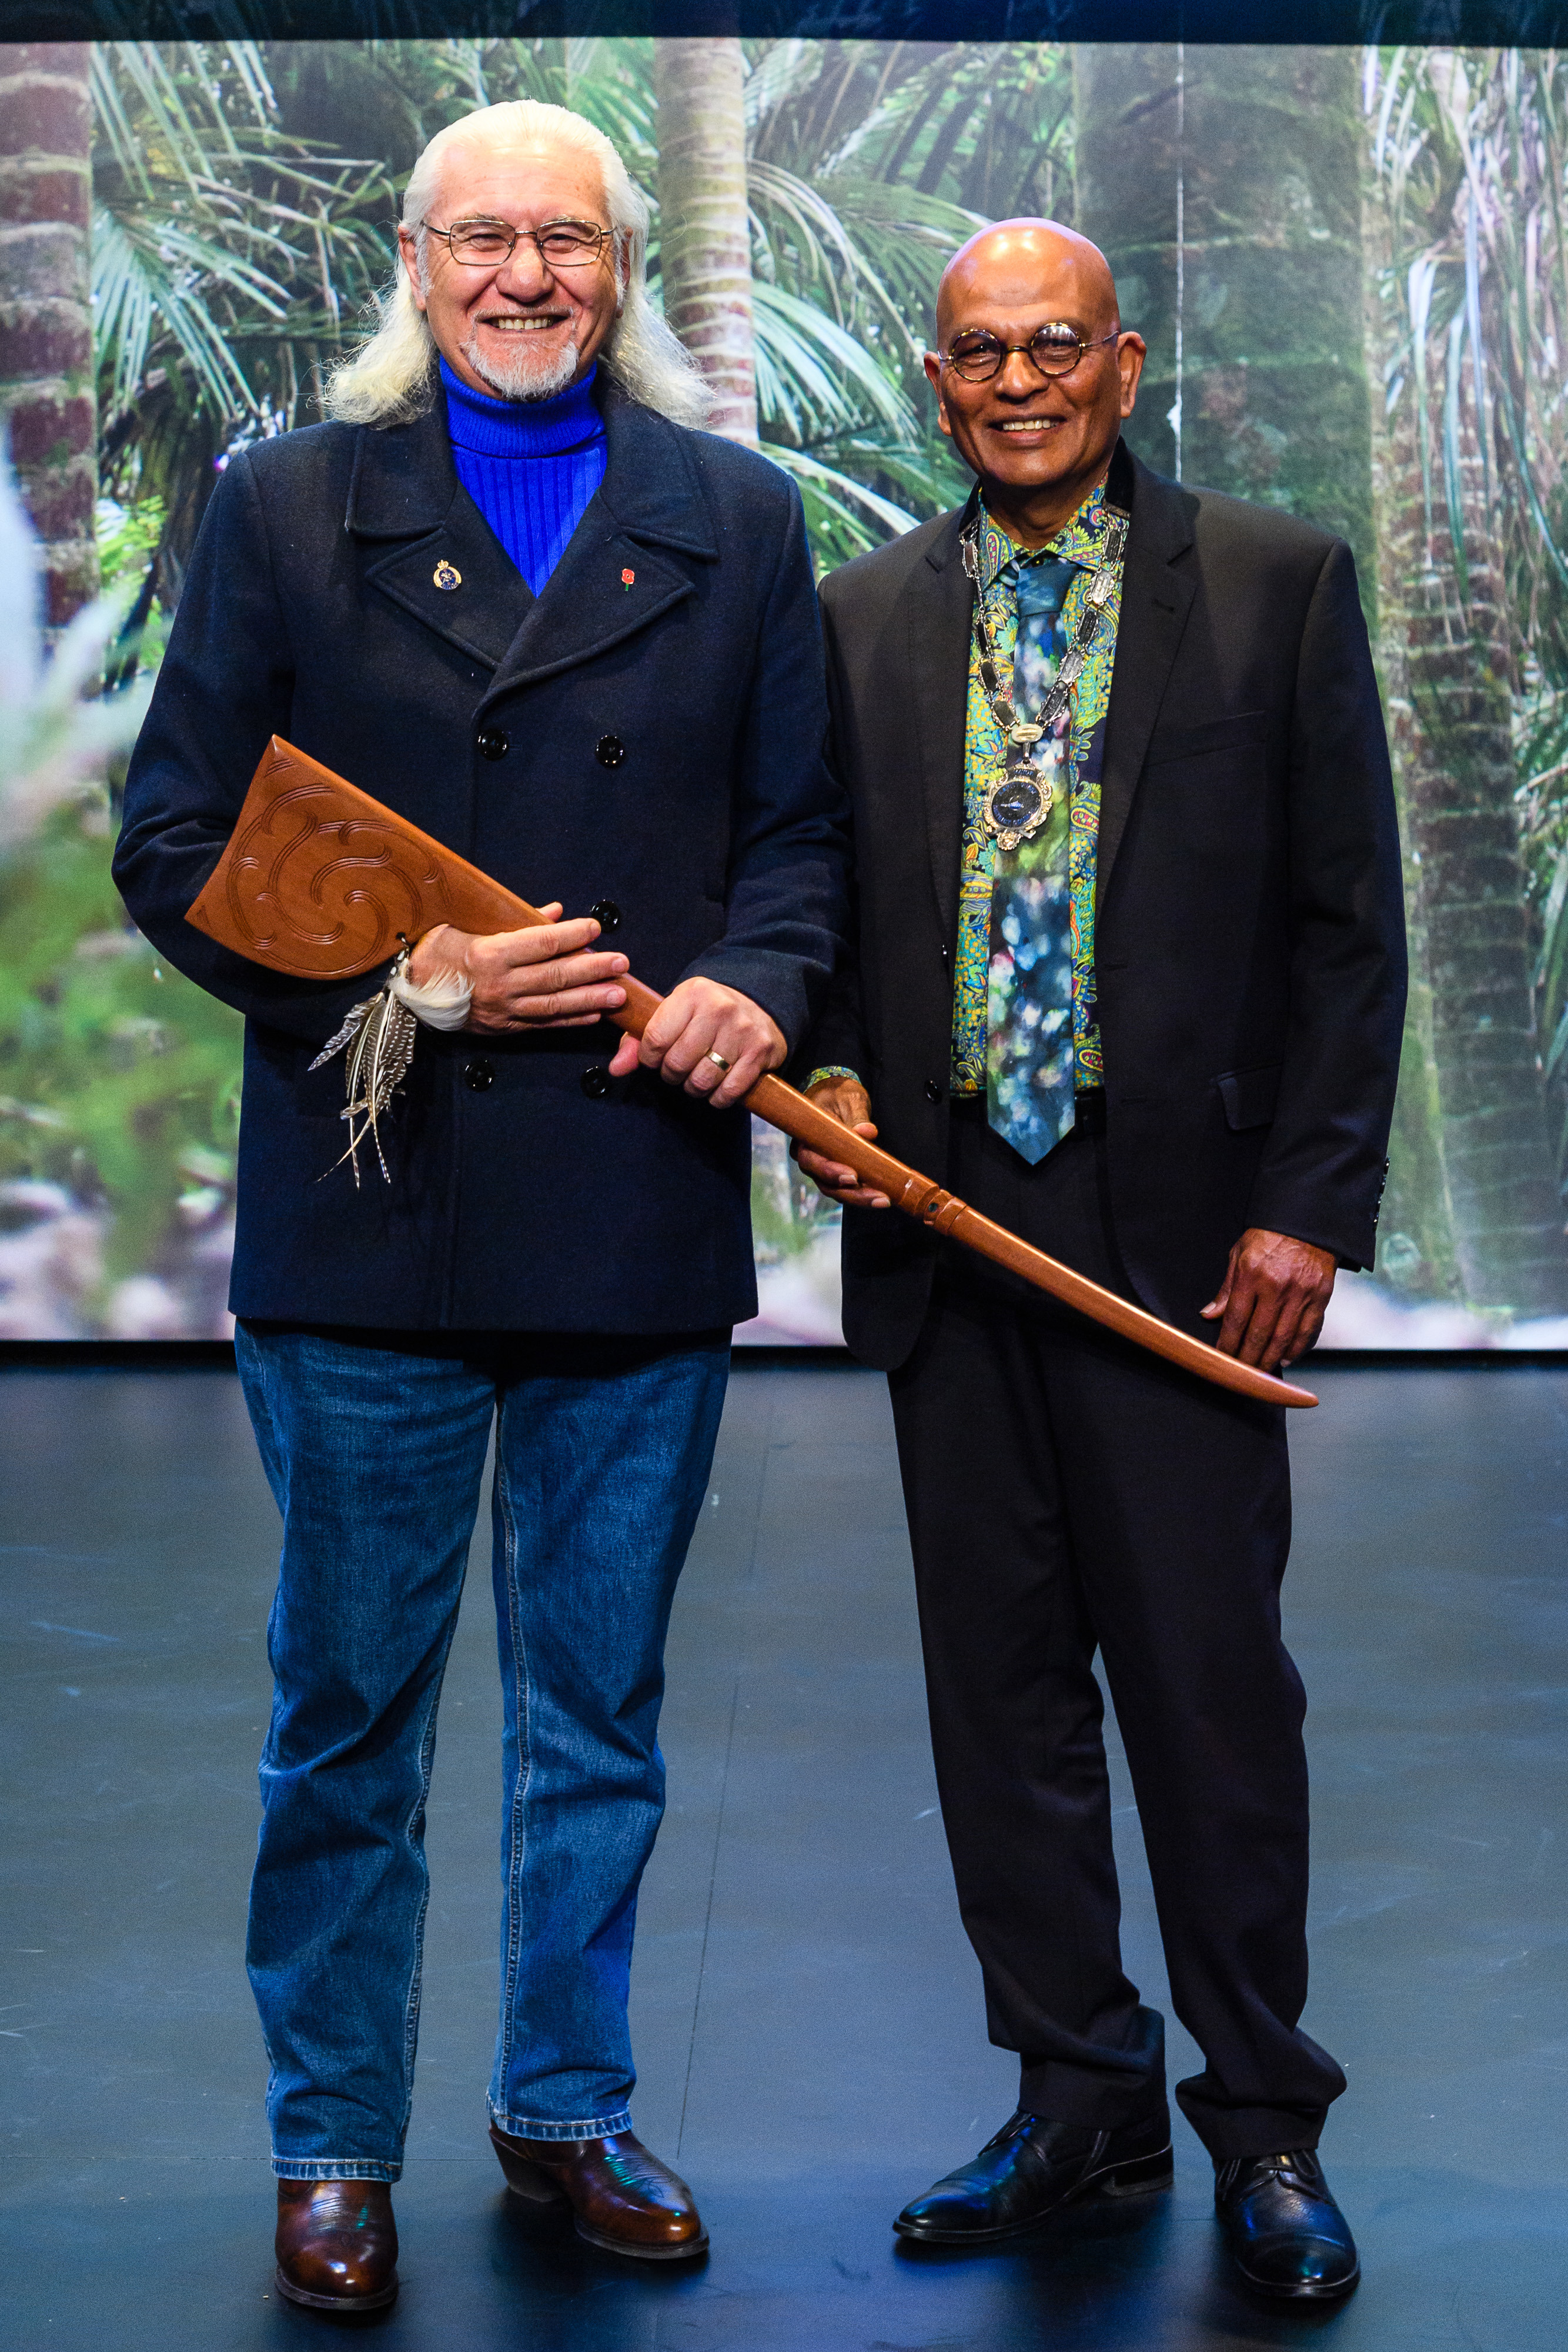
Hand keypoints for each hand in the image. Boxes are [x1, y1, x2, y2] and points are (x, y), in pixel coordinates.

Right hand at [409, 907, 627, 1032]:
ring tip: (618, 993)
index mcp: (488, 955)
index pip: (540, 944)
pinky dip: (570, 1020)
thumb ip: (514, 921)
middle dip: (592, 970)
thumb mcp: (467, 925)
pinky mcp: (504, 1028)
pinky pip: (543, 1024)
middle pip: (554, 977)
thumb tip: (553, 913)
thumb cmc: (438, 950)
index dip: (571, 936)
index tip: (595, 928)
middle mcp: (498, 986)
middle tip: (621, 963)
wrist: (409, 992)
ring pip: (554, 1005)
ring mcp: (502, 1010)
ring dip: (590, 1000)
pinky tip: (593, 1015)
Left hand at [606, 976, 784, 1107]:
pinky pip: (729, 1091)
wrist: (759, 1004)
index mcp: (691, 994)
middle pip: (678, 1063)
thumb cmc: (705, 1013)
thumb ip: (637, 1040)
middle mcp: (718, 1008)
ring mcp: (742, 1030)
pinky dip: (718, 1098)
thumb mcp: (672, 1013)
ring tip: (696, 1078)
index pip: (655, 1039)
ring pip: (702, 1080)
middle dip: (672, 1075)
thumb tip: (616, 1069)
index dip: (649, 1058)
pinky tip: (717, 1088)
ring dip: (694, 1088)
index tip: (655, 1058)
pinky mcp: (759, 1052)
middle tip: (677, 1070)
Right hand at [792, 1076, 890, 1207]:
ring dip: (860, 1198)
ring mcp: (821, 1168)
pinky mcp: (835, 1172)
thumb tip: (867, 1132)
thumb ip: (857, 1116)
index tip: (853, 1177)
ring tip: (884, 1200)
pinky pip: (845, 1188)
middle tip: (879, 1197)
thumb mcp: (848, 1099)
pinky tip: (881, 1195)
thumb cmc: (835, 1094)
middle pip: (825, 1184)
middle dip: (853, 1194)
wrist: (833, 1094)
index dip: (831, 1172)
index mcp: (804, 1139)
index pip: (813, 1161)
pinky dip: (862, 1193)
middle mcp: (809, 1158)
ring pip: (836, 1191)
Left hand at [1201, 1228, 1336, 1370]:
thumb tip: (1210, 1314)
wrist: (1306, 1222)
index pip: (1236, 1318)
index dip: (1228, 1342)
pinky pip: (1309, 1330)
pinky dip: (1298, 1348)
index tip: (1222, 1357)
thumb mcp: (1238, 1254)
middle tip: (1241, 1372)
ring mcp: (1301, 1292)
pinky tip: (1287, 1357)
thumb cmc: (1269, 1237)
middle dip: (1248, 1358)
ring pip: (1284, 1337)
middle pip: (1259, 1333)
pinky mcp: (1321, 1296)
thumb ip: (1226, 1288)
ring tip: (1261, 1371)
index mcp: (1252, 1274)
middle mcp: (1276, 1286)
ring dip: (1271, 1359)